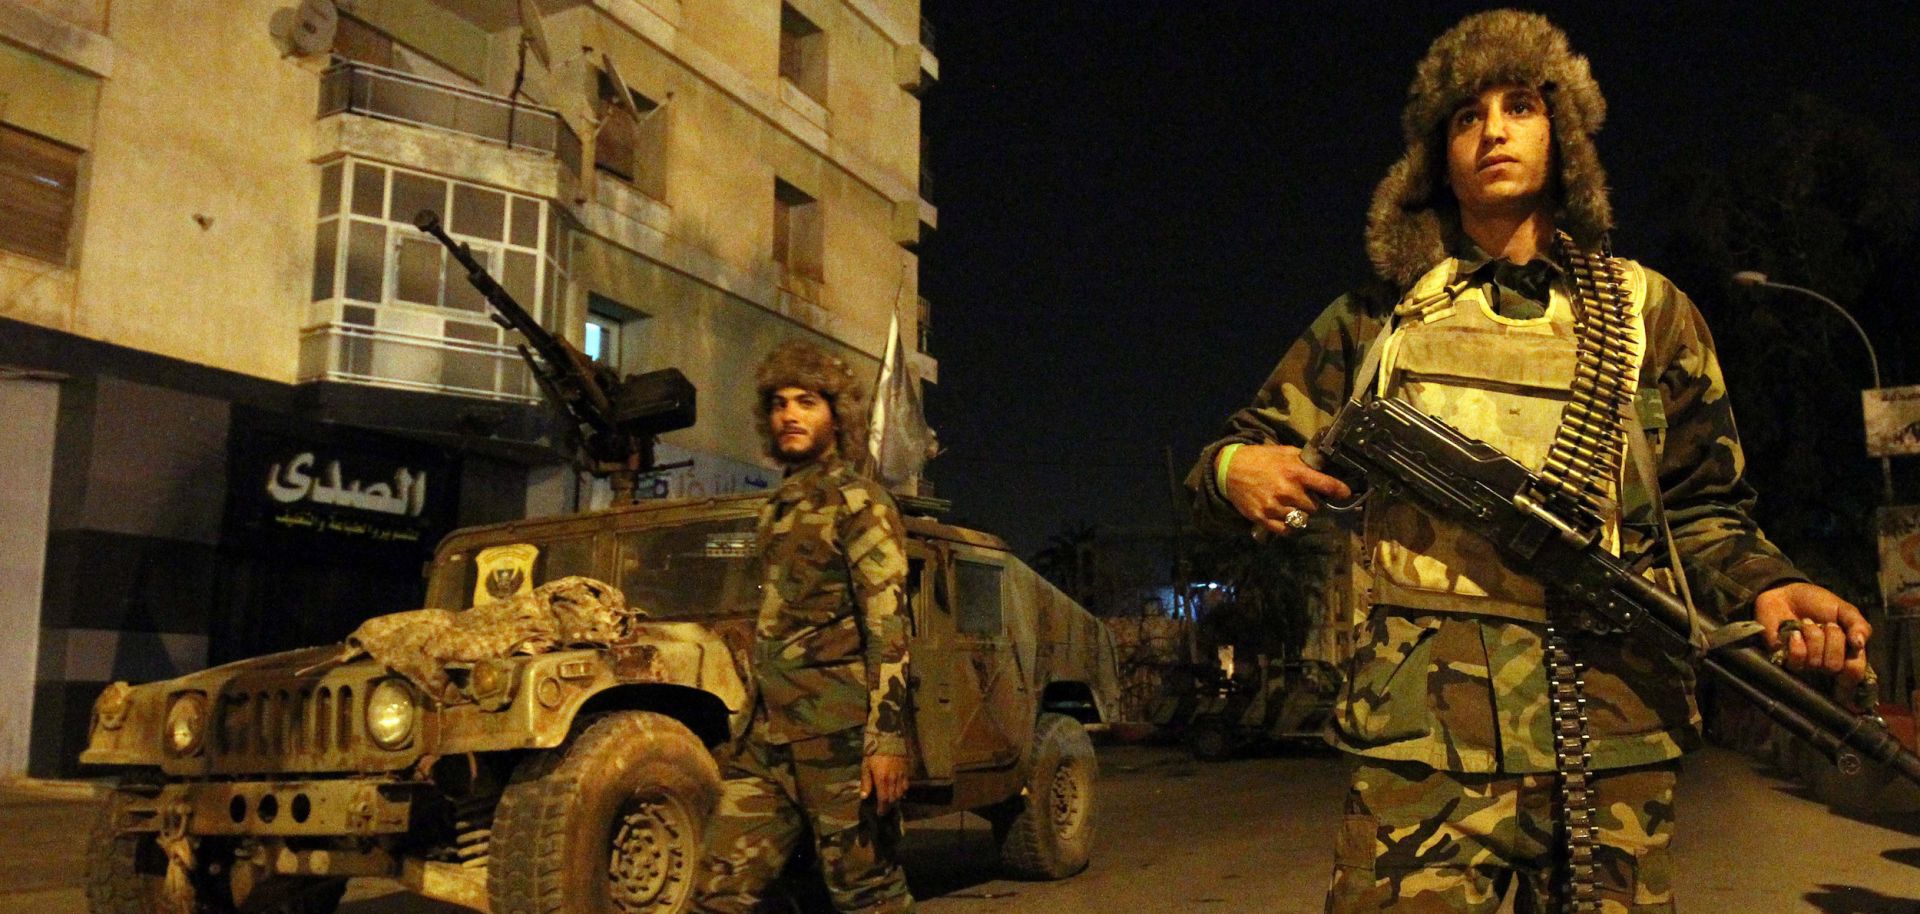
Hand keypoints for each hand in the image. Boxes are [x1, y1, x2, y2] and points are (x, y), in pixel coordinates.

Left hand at [860, 753, 909, 812]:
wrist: (889, 739)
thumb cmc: (874, 753)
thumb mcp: (866, 766)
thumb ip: (866, 782)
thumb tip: (864, 797)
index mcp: (882, 779)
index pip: (884, 799)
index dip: (882, 808)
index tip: (879, 813)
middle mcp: (893, 780)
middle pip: (893, 799)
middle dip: (888, 807)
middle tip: (884, 810)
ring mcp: (901, 776)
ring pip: (900, 794)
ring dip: (895, 801)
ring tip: (890, 803)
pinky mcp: (907, 772)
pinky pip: (906, 786)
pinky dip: (902, 792)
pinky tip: (898, 793)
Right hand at [1222, 444, 1351, 536]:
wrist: (1229, 469)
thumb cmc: (1260, 459)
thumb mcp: (1284, 452)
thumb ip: (1304, 461)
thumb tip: (1324, 467)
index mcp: (1295, 472)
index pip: (1326, 485)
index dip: (1340, 491)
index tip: (1346, 493)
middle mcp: (1287, 491)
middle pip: (1315, 507)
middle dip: (1312, 502)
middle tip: (1304, 496)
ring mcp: (1275, 506)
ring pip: (1301, 519)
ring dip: (1300, 514)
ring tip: (1292, 506)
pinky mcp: (1263, 518)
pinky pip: (1286, 530)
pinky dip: (1289, 526)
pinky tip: (1285, 517)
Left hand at [1754, 582, 1871, 689]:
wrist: (1786, 594)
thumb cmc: (1817, 604)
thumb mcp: (1845, 610)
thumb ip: (1859, 626)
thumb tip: (1860, 644)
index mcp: (1844, 654)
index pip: (1855, 674)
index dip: (1854, 663)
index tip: (1851, 642)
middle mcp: (1825, 663)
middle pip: (1835, 667)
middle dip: (1834, 639)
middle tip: (1827, 624)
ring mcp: (1804, 664)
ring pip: (1816, 662)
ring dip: (1814, 635)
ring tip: (1807, 622)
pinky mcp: (1784, 660)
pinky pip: (1797, 659)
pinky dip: (1797, 642)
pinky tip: (1794, 632)